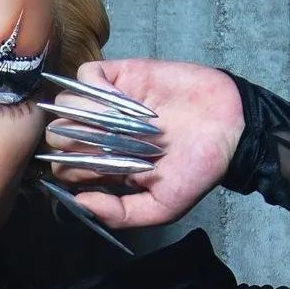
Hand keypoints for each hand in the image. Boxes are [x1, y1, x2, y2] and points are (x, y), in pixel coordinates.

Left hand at [41, 59, 245, 228]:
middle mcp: (99, 135)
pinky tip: (116, 97)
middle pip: (57, 134)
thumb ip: (119, 214)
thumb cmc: (198, 171)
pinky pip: (87, 74)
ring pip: (66, 103)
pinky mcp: (123, 77)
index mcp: (103, 166)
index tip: (96, 168)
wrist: (232, 129)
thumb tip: (79, 203)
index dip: (70, 168)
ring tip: (112, 119)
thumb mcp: (160, 208)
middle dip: (72, 140)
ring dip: (82, 112)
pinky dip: (94, 85)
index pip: (62, 166)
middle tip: (103, 141)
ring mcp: (108, 104)